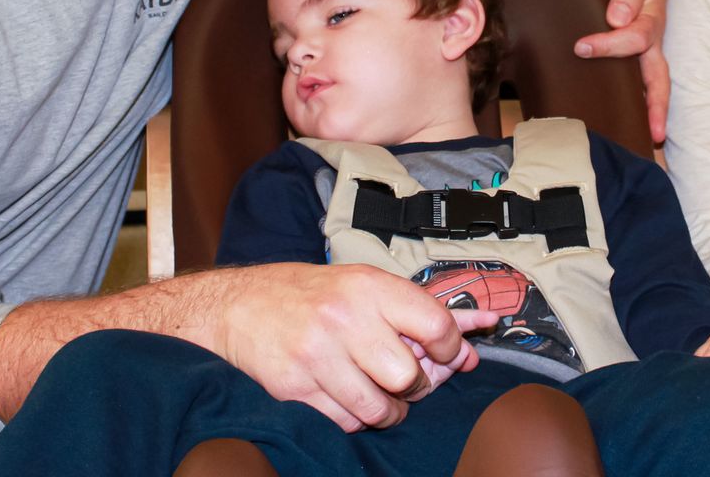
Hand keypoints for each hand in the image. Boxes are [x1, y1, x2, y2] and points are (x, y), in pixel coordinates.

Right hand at [215, 263, 484, 431]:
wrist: (237, 306)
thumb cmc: (310, 295)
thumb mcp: (365, 286)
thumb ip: (418, 312)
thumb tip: (472, 341)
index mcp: (367, 287)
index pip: (436, 325)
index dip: (449, 347)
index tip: (444, 352)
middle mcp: (343, 318)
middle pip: (408, 377)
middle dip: (414, 385)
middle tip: (403, 378)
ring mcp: (316, 355)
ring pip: (379, 410)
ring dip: (387, 410)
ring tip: (378, 394)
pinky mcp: (294, 387)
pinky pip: (346, 423)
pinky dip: (353, 418)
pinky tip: (346, 396)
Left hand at [575, 0, 669, 142]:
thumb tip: (618, 19)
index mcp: (653, 19)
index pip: (637, 40)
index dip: (611, 46)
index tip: (582, 46)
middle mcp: (652, 39)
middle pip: (659, 77)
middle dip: (658, 106)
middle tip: (655, 134)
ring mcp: (645, 48)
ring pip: (652, 83)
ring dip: (649, 111)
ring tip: (645, 141)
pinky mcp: (631, 51)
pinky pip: (636, 79)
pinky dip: (634, 100)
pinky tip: (623, 119)